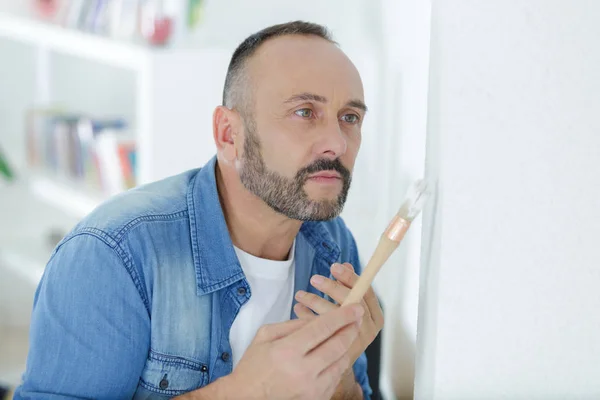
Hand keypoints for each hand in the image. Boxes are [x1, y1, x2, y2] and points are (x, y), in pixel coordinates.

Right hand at [220, 304, 364, 399]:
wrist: (246, 398)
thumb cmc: (253, 366)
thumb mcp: (266, 335)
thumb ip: (293, 324)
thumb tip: (318, 318)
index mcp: (288, 351)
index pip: (323, 328)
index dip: (342, 316)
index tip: (354, 307)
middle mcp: (302, 371)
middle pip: (338, 345)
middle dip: (351, 328)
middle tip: (357, 317)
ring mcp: (312, 388)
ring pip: (341, 361)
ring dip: (347, 345)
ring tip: (347, 333)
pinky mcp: (316, 398)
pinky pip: (335, 376)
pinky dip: (338, 362)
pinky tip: (335, 353)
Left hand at [293, 262, 383, 366]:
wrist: (337, 364)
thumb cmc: (345, 328)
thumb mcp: (352, 307)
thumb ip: (350, 287)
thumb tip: (346, 264)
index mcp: (376, 317)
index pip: (366, 292)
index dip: (350, 277)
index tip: (334, 266)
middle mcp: (367, 329)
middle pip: (350, 302)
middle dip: (330, 287)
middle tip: (315, 278)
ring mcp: (353, 342)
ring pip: (332, 315)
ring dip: (314, 301)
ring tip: (300, 295)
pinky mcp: (335, 352)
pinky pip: (318, 330)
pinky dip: (306, 317)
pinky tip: (299, 309)